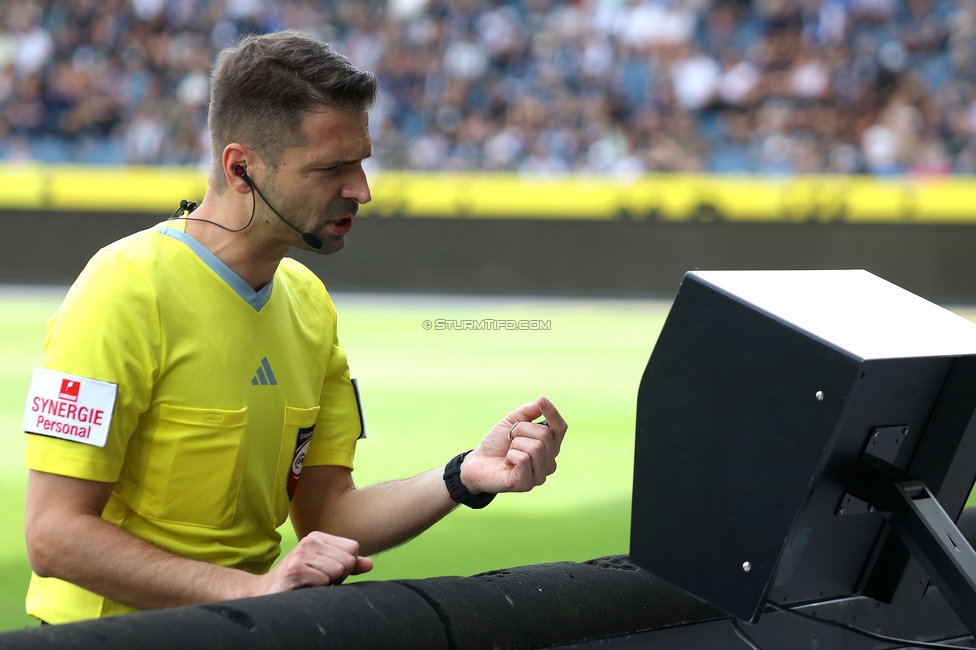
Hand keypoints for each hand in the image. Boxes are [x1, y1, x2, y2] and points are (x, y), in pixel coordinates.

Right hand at [245, 531, 372, 596]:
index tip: (329, 573)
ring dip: (327, 584)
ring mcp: (301, 554)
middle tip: (318, 581)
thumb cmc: (298, 582)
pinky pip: (324, 581)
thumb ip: (349, 566)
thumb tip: (370, 564)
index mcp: (318, 537)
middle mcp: (309, 541)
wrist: (264, 593)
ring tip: (310, 584)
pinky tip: (303, 589)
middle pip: (348, 560)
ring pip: (338, 570)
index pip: (353, 547)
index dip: (347, 566)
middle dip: (338, 576)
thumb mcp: (326, 570)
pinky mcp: (295, 569)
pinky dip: (318, 590)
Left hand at [460, 396, 566, 493]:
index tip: (542, 400)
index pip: (560, 428)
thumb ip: (528, 412)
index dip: (553, 414)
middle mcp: (549, 463)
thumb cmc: (497, 444)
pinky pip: (524, 459)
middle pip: (545, 435)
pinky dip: (511, 455)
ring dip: (515, 443)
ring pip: (536, 447)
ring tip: (509, 451)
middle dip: (522, 430)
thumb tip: (542, 401)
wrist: (477, 463)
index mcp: (549, 448)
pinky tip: (507, 462)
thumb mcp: (512, 422)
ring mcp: (539, 476)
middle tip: (510, 438)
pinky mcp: (526, 484)